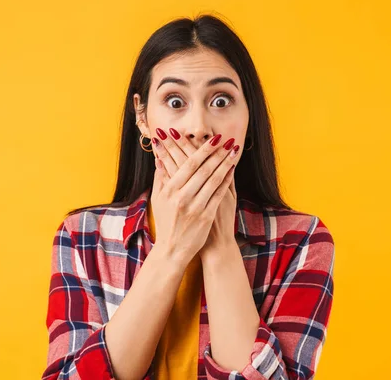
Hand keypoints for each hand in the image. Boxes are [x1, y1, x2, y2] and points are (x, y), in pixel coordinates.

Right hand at [149, 129, 238, 267]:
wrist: (172, 250)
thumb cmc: (165, 223)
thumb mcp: (157, 200)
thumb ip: (160, 178)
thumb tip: (159, 158)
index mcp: (170, 190)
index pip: (188, 165)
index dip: (202, 150)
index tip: (213, 139)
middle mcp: (182, 197)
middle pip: (203, 170)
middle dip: (216, 153)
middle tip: (226, 140)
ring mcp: (195, 207)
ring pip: (213, 180)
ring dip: (224, 164)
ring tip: (233, 152)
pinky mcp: (205, 217)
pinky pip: (218, 195)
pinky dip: (226, 181)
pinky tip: (232, 171)